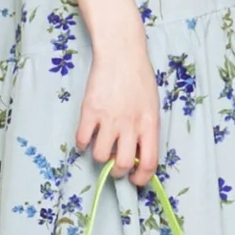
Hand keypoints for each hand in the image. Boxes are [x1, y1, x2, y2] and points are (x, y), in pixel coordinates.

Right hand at [76, 33, 160, 187]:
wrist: (121, 54)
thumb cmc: (139, 79)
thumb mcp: (151, 107)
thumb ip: (146, 131)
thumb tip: (137, 156)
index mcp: (150, 125)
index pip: (149, 163)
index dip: (141, 178)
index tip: (135, 180)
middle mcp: (130, 125)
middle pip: (122, 165)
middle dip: (118, 173)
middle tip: (115, 167)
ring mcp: (109, 119)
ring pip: (100, 156)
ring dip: (100, 158)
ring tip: (101, 147)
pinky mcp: (89, 111)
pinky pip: (82, 140)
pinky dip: (83, 144)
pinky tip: (87, 137)